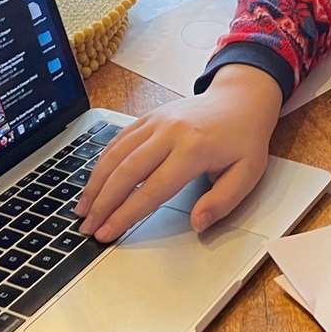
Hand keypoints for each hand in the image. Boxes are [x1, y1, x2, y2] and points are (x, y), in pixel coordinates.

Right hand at [75, 64, 282, 241]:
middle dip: (103, 202)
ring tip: (82, 209)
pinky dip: (102, 161)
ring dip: (95, 183)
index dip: (127, 214)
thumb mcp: (248, 173)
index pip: (153, 189)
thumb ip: (223, 201)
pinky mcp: (149, 116)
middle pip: (127, 171)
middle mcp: (170, 132)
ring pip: (116, 154)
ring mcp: (157, 121)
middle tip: (86, 226)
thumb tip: (197, 224)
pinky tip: (94, 181)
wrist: (241, 99)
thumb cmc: (244, 139)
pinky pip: (119, 139)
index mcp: (194, 149)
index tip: (108, 232)